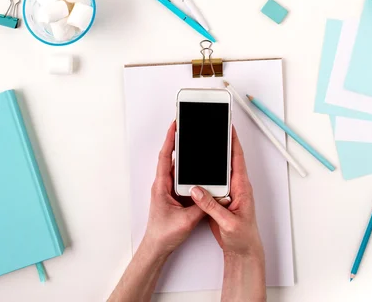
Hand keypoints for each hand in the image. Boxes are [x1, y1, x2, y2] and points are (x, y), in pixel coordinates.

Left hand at [142, 121, 204, 258]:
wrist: (157, 247)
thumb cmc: (164, 234)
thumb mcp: (187, 220)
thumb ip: (202, 205)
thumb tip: (214, 193)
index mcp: (162, 186)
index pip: (166, 157)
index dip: (170, 139)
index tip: (174, 125)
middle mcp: (163, 184)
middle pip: (171, 157)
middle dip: (177, 141)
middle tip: (185, 127)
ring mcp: (167, 189)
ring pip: (176, 167)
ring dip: (183, 155)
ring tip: (192, 141)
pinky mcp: (173, 195)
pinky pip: (181, 178)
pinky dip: (187, 169)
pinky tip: (197, 166)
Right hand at [190, 126, 263, 259]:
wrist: (242, 252)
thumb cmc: (243, 238)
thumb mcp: (227, 222)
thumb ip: (211, 206)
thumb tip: (196, 190)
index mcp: (242, 187)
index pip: (237, 158)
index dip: (233, 141)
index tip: (228, 126)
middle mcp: (236, 186)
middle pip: (228, 160)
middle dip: (221, 143)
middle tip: (213, 129)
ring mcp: (228, 192)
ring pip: (218, 171)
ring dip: (211, 159)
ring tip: (202, 144)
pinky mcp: (220, 199)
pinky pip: (212, 183)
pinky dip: (204, 175)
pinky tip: (196, 170)